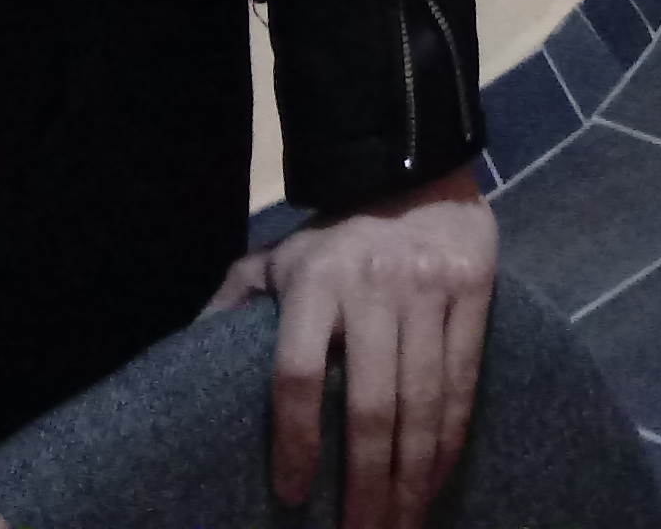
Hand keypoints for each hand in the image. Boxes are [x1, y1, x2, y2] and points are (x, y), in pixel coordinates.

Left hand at [207, 164, 496, 528]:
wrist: (417, 166)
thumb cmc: (336, 234)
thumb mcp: (276, 255)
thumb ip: (234, 302)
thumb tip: (186, 357)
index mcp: (314, 281)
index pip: (297, 373)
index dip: (294, 439)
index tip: (293, 495)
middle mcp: (373, 285)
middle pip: (370, 406)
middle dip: (367, 485)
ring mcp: (429, 288)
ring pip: (423, 403)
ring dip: (412, 478)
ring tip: (399, 527)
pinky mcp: (474, 289)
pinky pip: (463, 382)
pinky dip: (450, 441)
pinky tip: (434, 481)